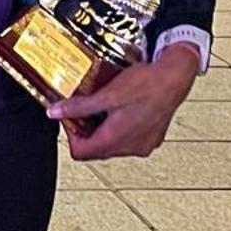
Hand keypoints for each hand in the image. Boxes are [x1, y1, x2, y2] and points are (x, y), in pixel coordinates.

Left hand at [48, 46, 198, 159]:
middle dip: (85, 131)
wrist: (175, 78)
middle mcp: (130, 147)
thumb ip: (79, 106)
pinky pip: (128, 139)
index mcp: (115, 140)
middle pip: (96, 150)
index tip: (69, 118)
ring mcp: (143, 145)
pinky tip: (121, 109)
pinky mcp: (152, 138)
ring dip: (103, 129)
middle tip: (83, 110)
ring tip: (102, 107)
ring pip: (112, 145)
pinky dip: (119, 128)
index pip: (80, 152)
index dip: (70, 135)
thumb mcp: (106, 94)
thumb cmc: (147, 84)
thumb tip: (56, 112)